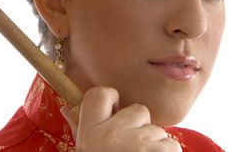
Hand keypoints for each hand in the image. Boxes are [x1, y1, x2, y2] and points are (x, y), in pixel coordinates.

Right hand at [61, 87, 181, 151]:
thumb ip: (79, 129)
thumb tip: (67, 108)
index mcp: (90, 133)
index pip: (100, 94)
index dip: (111, 99)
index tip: (114, 112)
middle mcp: (113, 135)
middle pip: (138, 110)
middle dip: (140, 128)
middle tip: (130, 151)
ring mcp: (139, 144)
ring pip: (157, 130)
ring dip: (154, 146)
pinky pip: (171, 144)